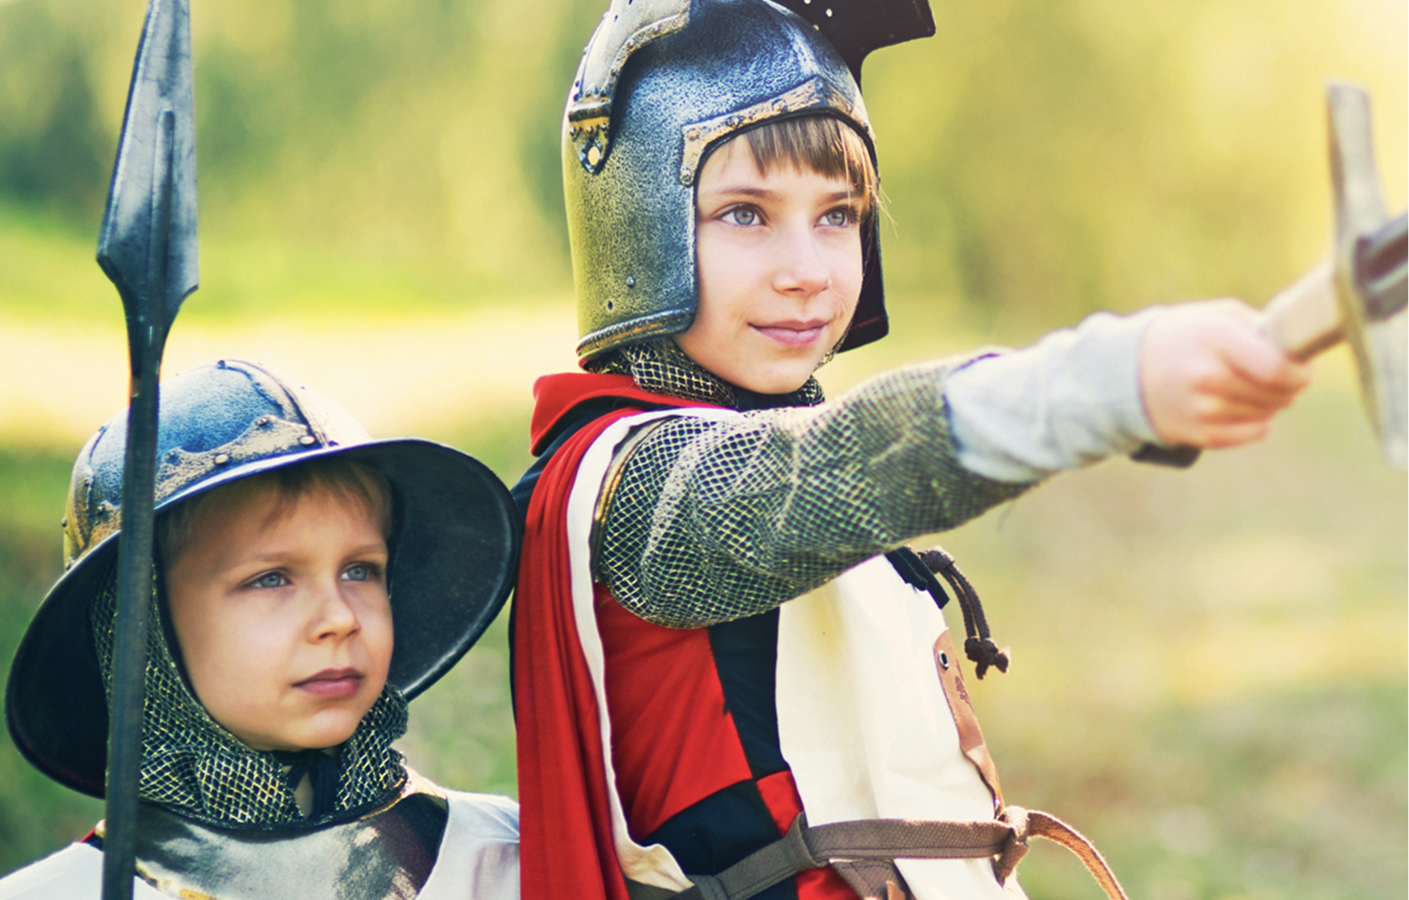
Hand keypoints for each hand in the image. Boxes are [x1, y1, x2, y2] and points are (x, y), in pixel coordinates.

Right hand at [1140, 299, 1311, 447]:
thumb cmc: (1182, 337)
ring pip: (1268, 413)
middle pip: (1277, 393)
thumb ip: (1260, 327)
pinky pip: (1254, 433)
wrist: (1126, 372)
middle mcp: (1206, 376)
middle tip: (1283, 378)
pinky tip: (1246, 408)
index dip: (1299, 371)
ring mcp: (1201, 409)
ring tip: (1255, 388)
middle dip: (1290, 387)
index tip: (1301, 367)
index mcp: (1213, 339)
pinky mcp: (1199, 434)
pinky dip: (1259, 422)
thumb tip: (1301, 346)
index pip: (1276, 368)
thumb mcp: (1216, 316)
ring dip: (1273, 403)